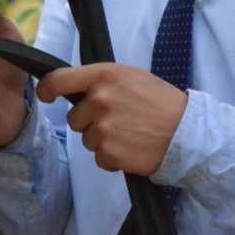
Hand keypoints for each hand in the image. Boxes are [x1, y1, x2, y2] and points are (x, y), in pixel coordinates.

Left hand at [36, 64, 187, 175]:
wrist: (189, 133)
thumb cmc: (161, 101)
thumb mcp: (131, 77)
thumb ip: (101, 80)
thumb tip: (75, 90)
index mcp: (104, 76)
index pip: (59, 80)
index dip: (47, 89)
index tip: (46, 96)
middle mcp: (99, 100)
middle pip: (74, 118)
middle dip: (90, 122)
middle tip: (118, 121)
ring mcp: (104, 128)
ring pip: (87, 139)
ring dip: (103, 141)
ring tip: (129, 134)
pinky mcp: (110, 153)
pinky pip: (99, 158)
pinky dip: (112, 158)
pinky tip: (132, 149)